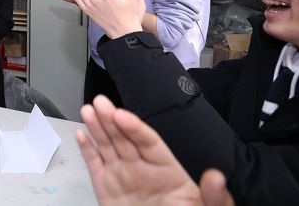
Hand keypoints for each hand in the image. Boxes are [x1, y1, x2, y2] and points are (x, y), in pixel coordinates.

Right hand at [76, 95, 233, 205]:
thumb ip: (214, 196)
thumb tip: (216, 177)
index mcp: (167, 170)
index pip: (149, 142)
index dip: (134, 127)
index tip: (121, 116)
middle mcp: (142, 169)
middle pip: (124, 138)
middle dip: (111, 118)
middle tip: (101, 103)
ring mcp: (123, 176)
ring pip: (107, 146)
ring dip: (96, 127)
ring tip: (88, 110)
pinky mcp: (106, 188)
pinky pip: (94, 164)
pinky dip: (86, 150)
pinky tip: (81, 135)